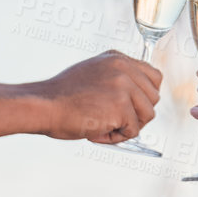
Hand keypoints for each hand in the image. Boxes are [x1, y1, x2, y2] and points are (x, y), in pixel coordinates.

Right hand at [0, 52, 160, 142]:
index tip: (130, 107)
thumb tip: (138, 98)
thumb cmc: (62, 98)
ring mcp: (123, 85)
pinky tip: (95, 130)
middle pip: (154, 97)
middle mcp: (123, 68)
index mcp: (117, 58)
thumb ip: (116, 80)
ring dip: (127, 127)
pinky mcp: (121, 106)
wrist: (44, 106)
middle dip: (137, 114)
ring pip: (147, 115)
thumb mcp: (93, 75)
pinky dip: (116, 138)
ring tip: (102, 125)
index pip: (154, 77)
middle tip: (112, 120)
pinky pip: (133, 131)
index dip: (145, 96)